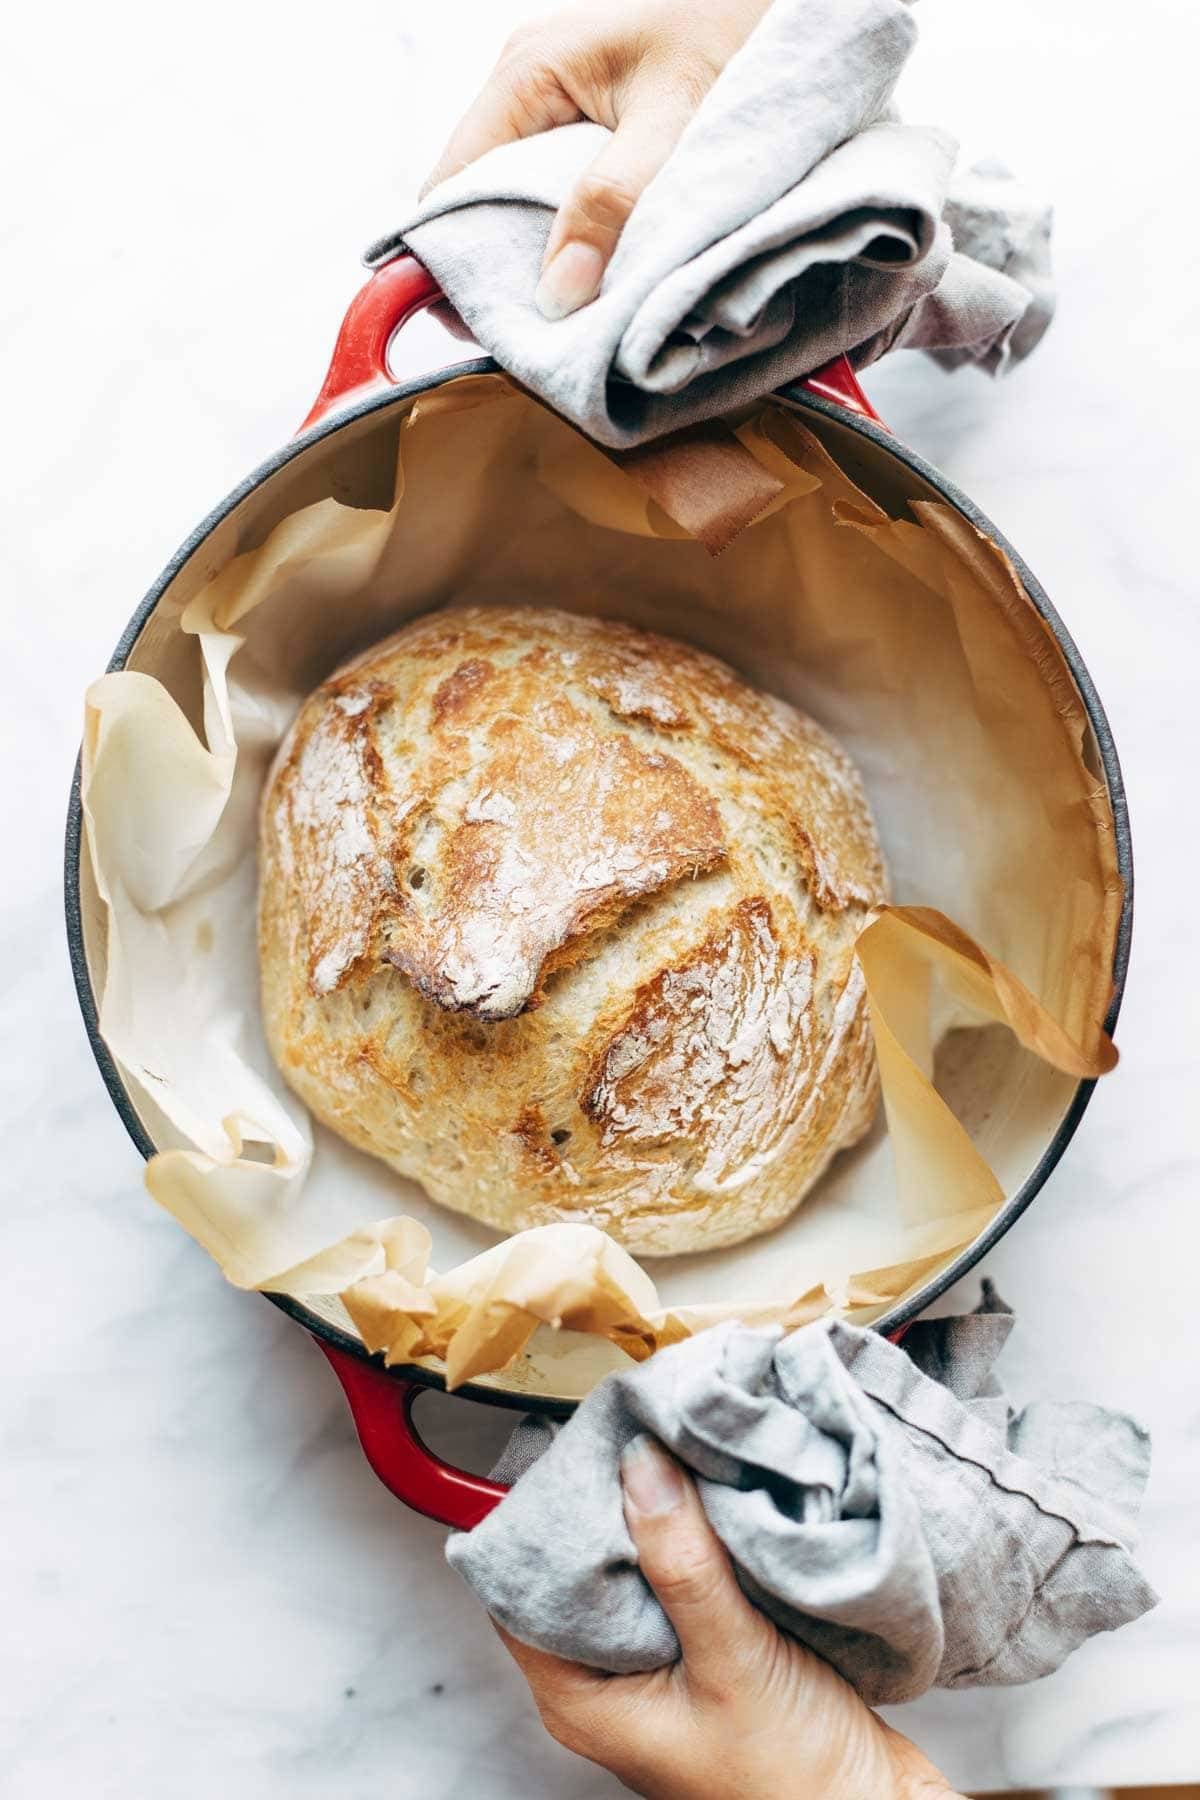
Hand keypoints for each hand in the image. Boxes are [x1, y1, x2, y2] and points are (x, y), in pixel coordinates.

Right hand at [423, 0, 770, 318]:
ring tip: (558, 314)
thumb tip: (556, 294)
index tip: (473, 325)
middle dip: (496, 265)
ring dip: (537, 252)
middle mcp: (528, 78)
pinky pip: (559, 182)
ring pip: (519, 192)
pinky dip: (570, 228)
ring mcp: (557, 93)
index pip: (450, 184)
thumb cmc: (736, 28)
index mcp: (527, 72)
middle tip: (520, 335)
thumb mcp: (674, 123)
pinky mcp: (591, 109)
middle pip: (478, 194)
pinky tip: (590, 268)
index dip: (449, 258)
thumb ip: (613, 204)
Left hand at [496, 1434, 960, 1799]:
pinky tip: (716, 1503)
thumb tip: (640, 1469)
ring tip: (673, 1456)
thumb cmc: (794, 1783)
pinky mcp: (708, 1651)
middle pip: (580, 1569)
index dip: (540, 1521)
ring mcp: (659, 1666)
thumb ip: (683, 1565)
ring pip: (636, 1567)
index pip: (520, 1591)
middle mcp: (611, 1683)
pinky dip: (699, 1538)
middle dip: (607, 1505)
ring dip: (659, 1516)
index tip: (573, 1456)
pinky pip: (685, 1576)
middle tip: (632, 1438)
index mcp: (582, 1699)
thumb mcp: (732, 1662)